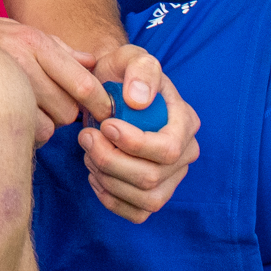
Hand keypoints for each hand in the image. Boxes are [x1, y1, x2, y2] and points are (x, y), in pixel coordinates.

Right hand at [0, 12, 112, 144]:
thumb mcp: (13, 30)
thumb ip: (56, 48)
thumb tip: (91, 61)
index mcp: (33, 41)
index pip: (84, 82)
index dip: (100, 104)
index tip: (105, 114)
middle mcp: (22, 62)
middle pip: (69, 110)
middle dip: (62, 113)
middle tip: (44, 106)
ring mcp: (4, 87)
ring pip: (50, 128)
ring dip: (41, 127)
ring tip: (20, 112)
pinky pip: (24, 138)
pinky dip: (21, 135)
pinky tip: (6, 120)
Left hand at [76, 45, 200, 222]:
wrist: (108, 90)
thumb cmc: (121, 74)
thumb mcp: (130, 57)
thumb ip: (140, 70)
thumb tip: (139, 100)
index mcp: (185, 122)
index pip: (168, 150)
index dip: (133, 144)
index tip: (104, 125)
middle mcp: (185, 153)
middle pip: (151, 178)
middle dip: (110, 160)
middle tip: (85, 137)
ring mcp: (172, 178)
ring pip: (146, 200)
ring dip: (108, 178)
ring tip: (89, 152)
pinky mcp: (153, 194)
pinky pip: (137, 213)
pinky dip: (111, 198)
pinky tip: (95, 174)